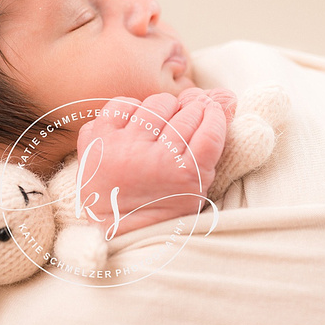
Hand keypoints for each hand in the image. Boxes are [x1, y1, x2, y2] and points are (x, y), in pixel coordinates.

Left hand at [74, 89, 235, 236]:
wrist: (115, 228)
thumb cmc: (163, 205)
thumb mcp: (197, 185)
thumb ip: (210, 143)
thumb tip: (225, 96)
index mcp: (184, 176)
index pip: (210, 127)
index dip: (215, 114)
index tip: (213, 112)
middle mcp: (153, 160)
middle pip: (187, 113)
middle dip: (193, 111)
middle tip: (187, 121)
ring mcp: (124, 148)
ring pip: (157, 104)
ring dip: (165, 108)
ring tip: (162, 123)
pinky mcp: (98, 140)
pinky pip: (123, 105)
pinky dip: (133, 108)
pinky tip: (136, 123)